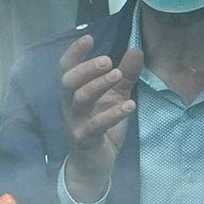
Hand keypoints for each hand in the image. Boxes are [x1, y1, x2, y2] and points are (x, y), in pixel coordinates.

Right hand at [60, 37, 142, 202]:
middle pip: (69, 81)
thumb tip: (136, 49)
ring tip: (118, 75)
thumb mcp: (116, 98)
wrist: (93, 166)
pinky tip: (129, 106)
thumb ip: (125, 75)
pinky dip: (112, 114)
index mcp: (74, 93)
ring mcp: (75, 122)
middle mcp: (70, 105)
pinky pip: (95, 125)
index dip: (75, 53)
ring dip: (98, 86)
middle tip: (107, 60)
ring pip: (79, 100)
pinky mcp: (85, 139)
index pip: (67, 68)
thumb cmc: (102, 128)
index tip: (89, 38)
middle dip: (86, 68)